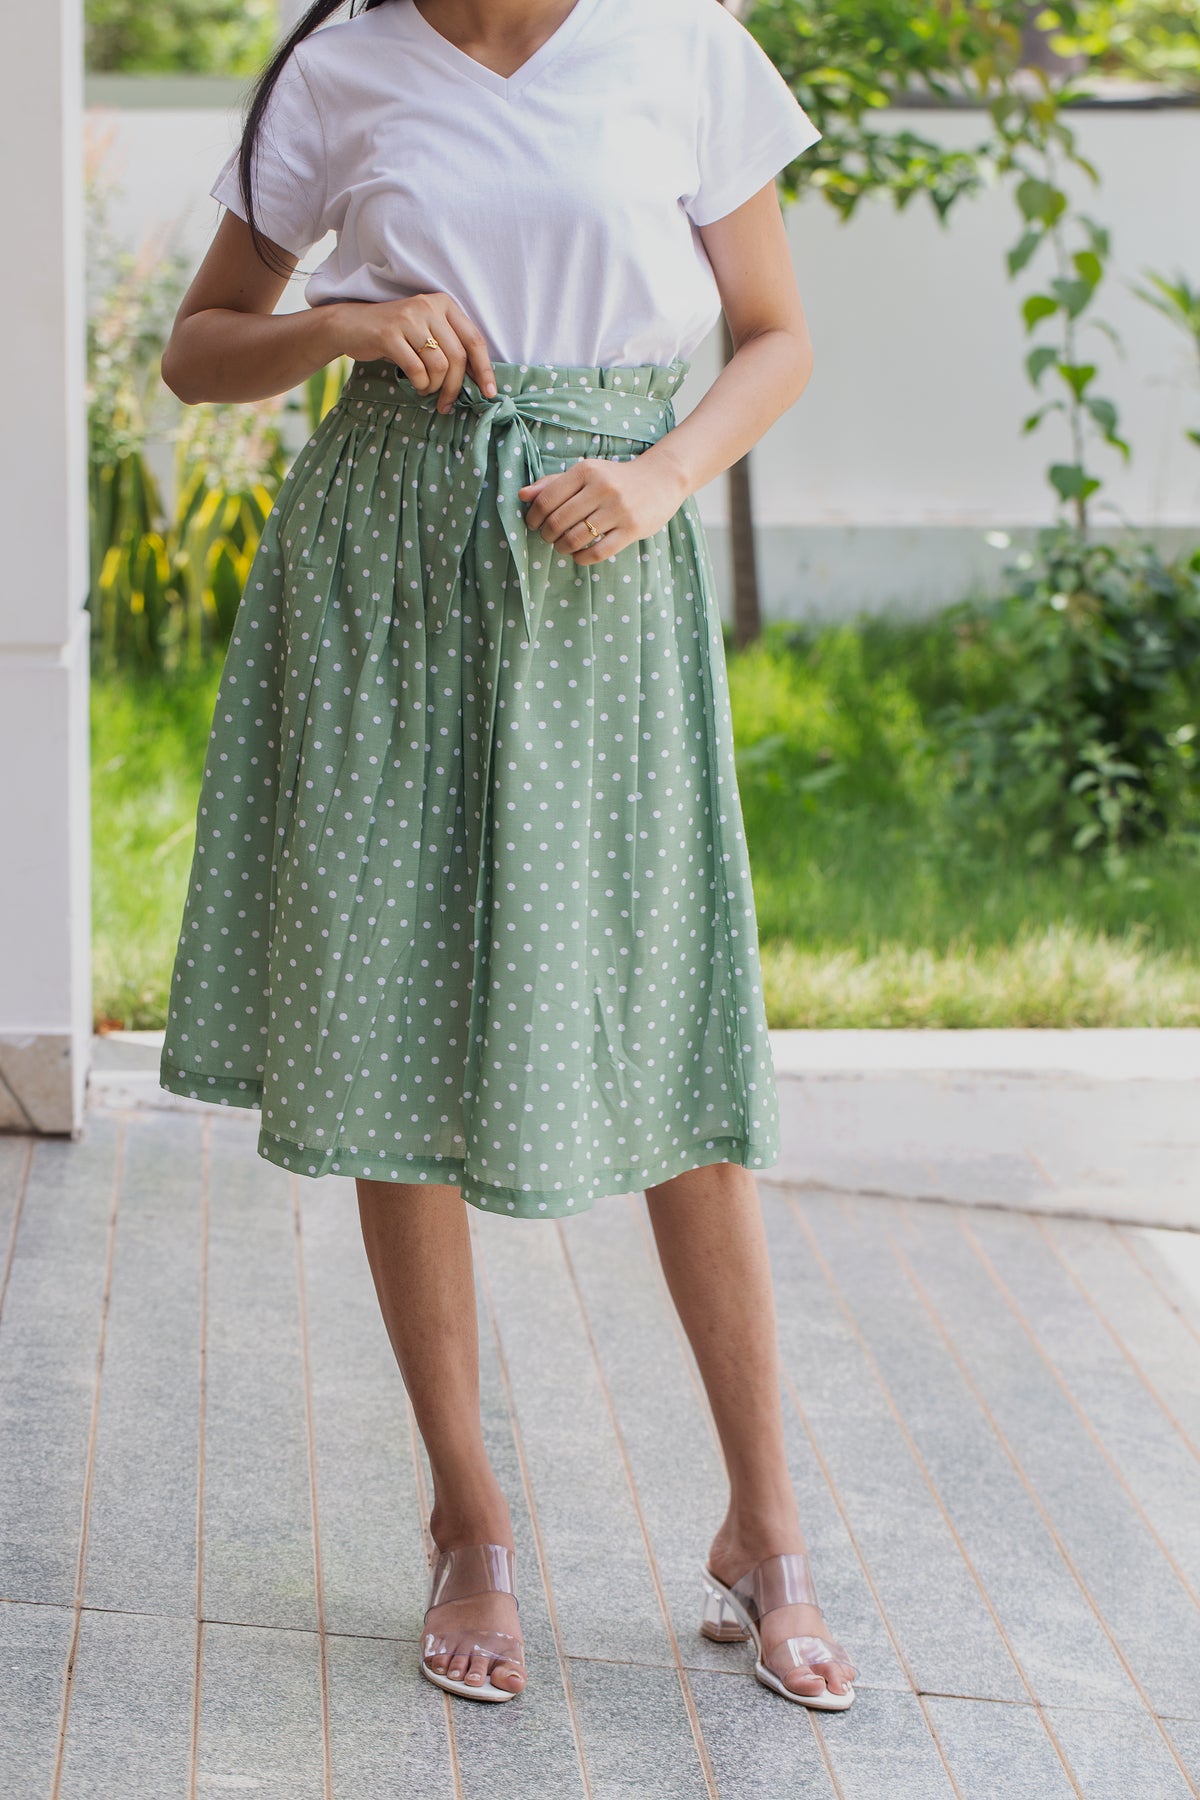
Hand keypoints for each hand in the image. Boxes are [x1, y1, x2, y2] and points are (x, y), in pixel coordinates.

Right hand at [329, 292, 496, 411]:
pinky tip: (415, 385)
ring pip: (439, 365)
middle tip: (447, 403)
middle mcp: (428, 306)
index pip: (474, 339)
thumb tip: (479, 380)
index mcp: (443, 304)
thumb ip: (450, 346)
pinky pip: (416, 370)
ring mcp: (408, 319)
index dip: (484, 369)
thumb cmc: (395, 335)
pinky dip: (419, 384)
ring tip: (425, 389)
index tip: (490, 393)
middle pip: (457, 357)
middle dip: (455, 386)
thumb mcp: (426, 332)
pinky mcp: (389, 334)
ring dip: (434, 386)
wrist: (350, 325)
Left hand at [518, 448, 690, 565]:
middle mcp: (602, 488)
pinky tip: (579, 555)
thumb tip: (522, 496)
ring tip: (563, 546)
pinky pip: (598, 552)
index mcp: (586, 470)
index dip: (533, 517)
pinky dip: (581, 558)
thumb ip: (553, 484)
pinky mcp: (632, 529)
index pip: (547, 499)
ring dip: (562, 548)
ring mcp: (618, 509)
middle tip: (549, 538)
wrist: (660, 480)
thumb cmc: (614, 479)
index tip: (533, 524)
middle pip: (558, 521)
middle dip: (547, 535)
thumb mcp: (586, 474)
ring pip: (576, 538)